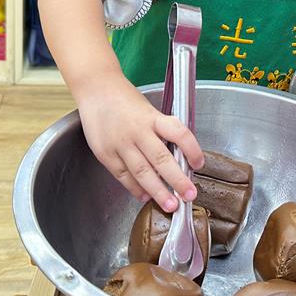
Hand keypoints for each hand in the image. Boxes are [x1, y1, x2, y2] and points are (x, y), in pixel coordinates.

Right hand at [76, 76, 204, 211]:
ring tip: (170, 205)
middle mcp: (138, 131)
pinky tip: (145, 197)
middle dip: (177, 180)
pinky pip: (123, 176)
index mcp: (152, 118)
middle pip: (161, 159)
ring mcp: (120, 144)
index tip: (199, 163)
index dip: (192, 149)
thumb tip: (179, 157)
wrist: (96, 90)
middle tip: (189, 196)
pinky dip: (135, 188)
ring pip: (142, 172)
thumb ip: (162, 130)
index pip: (179, 133)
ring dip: (158, 191)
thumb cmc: (125, 100)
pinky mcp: (105, 154)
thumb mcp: (149, 110)